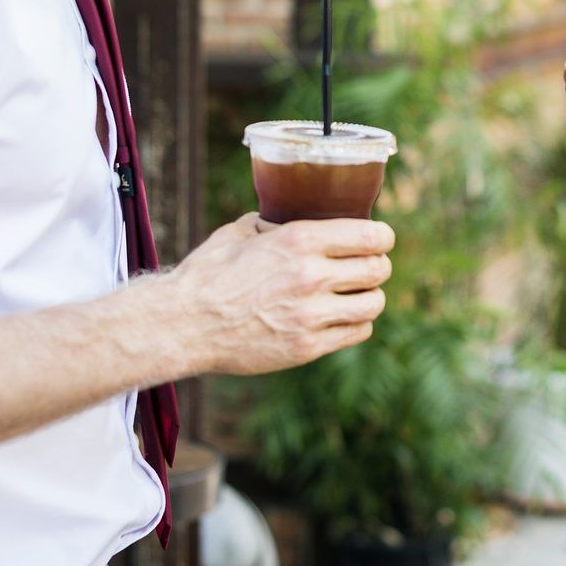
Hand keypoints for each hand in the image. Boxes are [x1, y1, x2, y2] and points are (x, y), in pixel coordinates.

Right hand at [169, 212, 393, 374]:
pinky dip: (357, 323)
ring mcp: (311, 314)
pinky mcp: (307, 347)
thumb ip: (272, 223)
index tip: (381, 239)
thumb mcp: (240, 232)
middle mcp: (312, 275)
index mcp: (300, 240)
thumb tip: (285, 217)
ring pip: (374, 303)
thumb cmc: (207, 274)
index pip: (371, 236)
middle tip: (369, 267)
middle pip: (378, 269)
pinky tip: (343, 317)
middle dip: (378, 265)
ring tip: (357, 294)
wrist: (183, 324)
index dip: (383, 237)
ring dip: (370, 296)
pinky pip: (357, 332)